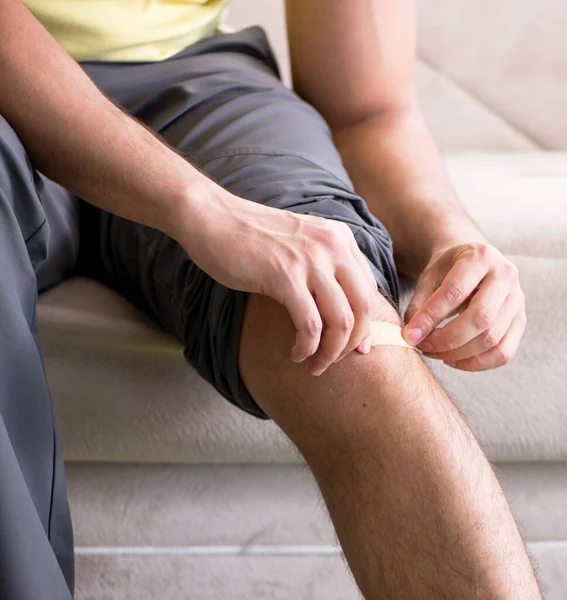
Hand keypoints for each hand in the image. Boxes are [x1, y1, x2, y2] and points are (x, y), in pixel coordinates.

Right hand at [182, 192, 377, 374]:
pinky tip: (295, 354)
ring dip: (330, 353)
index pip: (369, 290)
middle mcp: (332, 246)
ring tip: (314, 366)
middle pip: (363, 308)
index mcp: (340, 239)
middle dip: (351, 344)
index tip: (354, 348)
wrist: (213, 218)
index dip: (365, 326)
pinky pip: (310, 325)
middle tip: (333, 361)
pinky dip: (306, 348)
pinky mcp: (285, 276)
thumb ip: (324, 268)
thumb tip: (341, 312)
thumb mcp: (301, 244)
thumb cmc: (252, 237)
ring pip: (341, 321)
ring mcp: (310, 260)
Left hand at [402, 242, 525, 370]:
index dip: (430, 317)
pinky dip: (476, 363)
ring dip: (458, 354)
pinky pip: (503, 352)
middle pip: (480, 318)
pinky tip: (452, 360)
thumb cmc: (447, 270)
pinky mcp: (520, 321)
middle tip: (421, 346)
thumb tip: (412, 336)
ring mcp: (518, 300)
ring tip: (433, 352)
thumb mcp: (429, 277)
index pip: (455, 292)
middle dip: (446, 339)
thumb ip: (419, 304)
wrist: (473, 262)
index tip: (409, 335)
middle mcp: (506, 276)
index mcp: (480, 258)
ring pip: (492, 338)